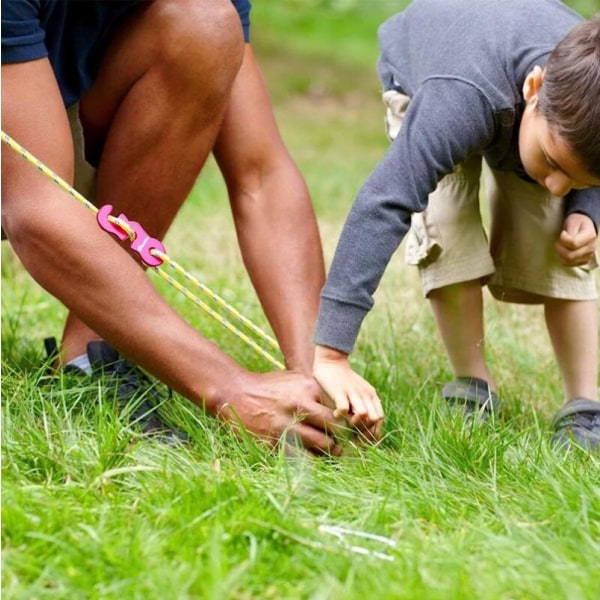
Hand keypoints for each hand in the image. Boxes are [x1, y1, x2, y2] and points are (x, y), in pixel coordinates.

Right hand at [216, 370, 341, 455]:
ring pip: (322, 445)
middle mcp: (299, 406)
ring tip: (334, 451)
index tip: (352, 426)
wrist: (236, 394)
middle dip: (344, 436)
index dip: (347, 418)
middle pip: (334, 427)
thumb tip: (342, 406)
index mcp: (307, 388)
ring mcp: (287, 426)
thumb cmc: (270, 386)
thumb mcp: (295, 379)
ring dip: (330, 450)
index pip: (338, 407)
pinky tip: (314, 457)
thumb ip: (318, 389)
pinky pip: (302, 457)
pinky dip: (311, 459)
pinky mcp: (275, 442)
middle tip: (348, 441)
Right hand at [313, 345, 383, 439]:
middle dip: (364, 430)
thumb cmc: (343, 382)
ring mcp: (353, 393)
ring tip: (344, 423)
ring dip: (354, 423)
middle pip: (375, 419)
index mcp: (371, 396)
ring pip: (364, 415)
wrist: (332, 361)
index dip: (372, 431)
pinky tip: (335, 414)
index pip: (380, 419)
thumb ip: (363, 407)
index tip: (361, 438)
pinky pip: (344, 408)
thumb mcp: (358, 393)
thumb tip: (363, 431)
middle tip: (352, 432)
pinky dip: (340, 415)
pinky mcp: (339, 391)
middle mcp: (365, 394)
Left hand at [555, 213, 596, 266]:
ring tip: (561, 245)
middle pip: (570, 255)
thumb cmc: (577, 223)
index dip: (563, 239)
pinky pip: (568, 264)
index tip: (562, 233)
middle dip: (559, 248)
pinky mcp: (583, 261)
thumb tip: (565, 238)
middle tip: (558, 241)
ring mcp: (588, 256)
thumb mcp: (573, 222)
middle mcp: (591, 248)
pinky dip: (562, 258)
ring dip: (560, 253)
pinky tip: (563, 251)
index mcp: (590, 236)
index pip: (573, 244)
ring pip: (568, 261)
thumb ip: (570, 231)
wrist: (584, 227)